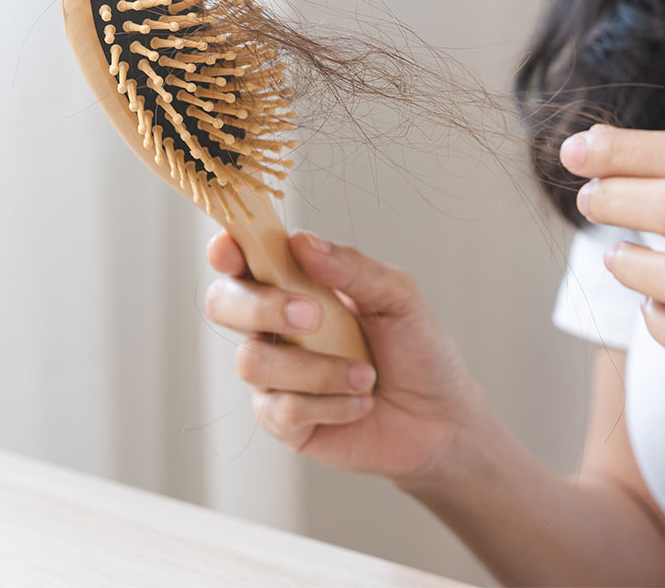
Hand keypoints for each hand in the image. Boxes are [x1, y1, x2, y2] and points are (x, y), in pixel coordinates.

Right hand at [204, 229, 480, 488]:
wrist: (442, 416)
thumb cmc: (418, 349)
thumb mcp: (398, 298)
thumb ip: (352, 268)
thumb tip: (302, 242)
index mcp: (299, 286)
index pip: (245, 259)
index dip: (227, 250)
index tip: (232, 248)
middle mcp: (276, 328)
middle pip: (223, 304)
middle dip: (261, 307)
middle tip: (313, 316)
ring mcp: (276, 376)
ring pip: (253, 362)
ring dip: (318, 368)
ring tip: (366, 376)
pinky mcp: (284, 423)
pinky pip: (284, 410)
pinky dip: (332, 404)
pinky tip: (362, 404)